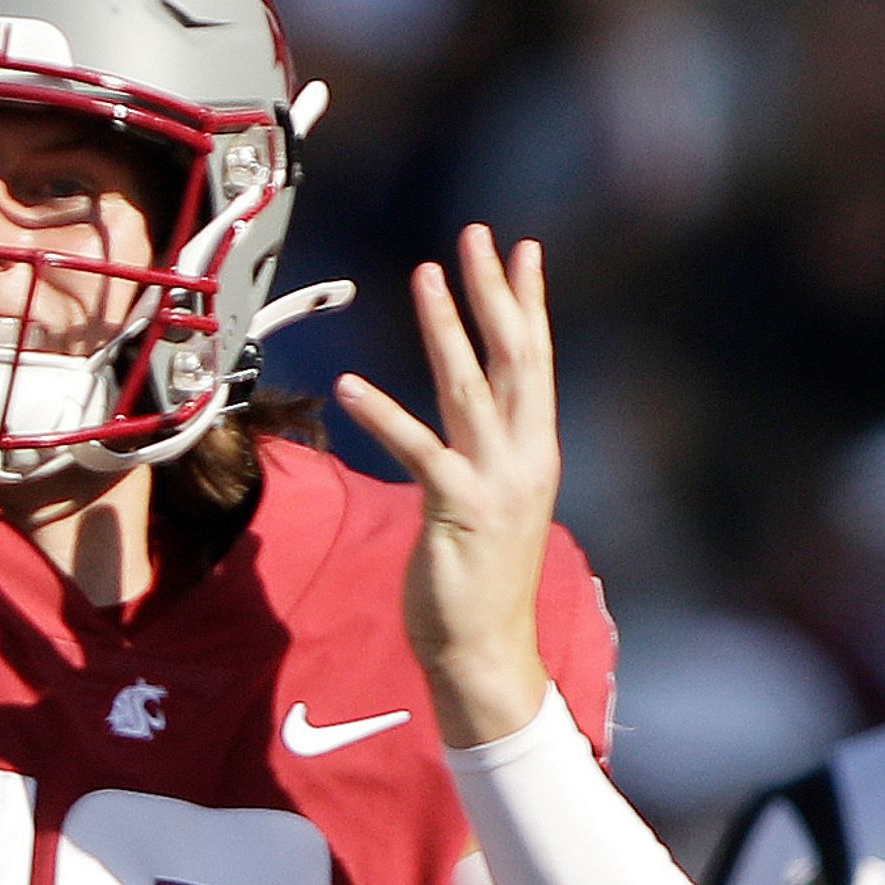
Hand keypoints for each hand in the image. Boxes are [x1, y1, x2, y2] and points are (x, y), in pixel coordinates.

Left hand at [335, 225, 558, 747]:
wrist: (486, 649)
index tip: (522, 249)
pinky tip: (350, 383)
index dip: (526, 303)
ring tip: (424, 276)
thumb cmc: (479, 579)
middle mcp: (525, 455)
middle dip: (494, 292)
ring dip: (444, 328)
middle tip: (477, 235)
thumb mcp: (489, 500)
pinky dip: (384, 414)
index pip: (533, 360)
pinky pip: (419, 448)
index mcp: (534, 449)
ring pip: (469, 387)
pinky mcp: (458, 507)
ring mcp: (496, 480)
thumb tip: (464, 417)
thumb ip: (480, 452)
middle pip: (512, 356)